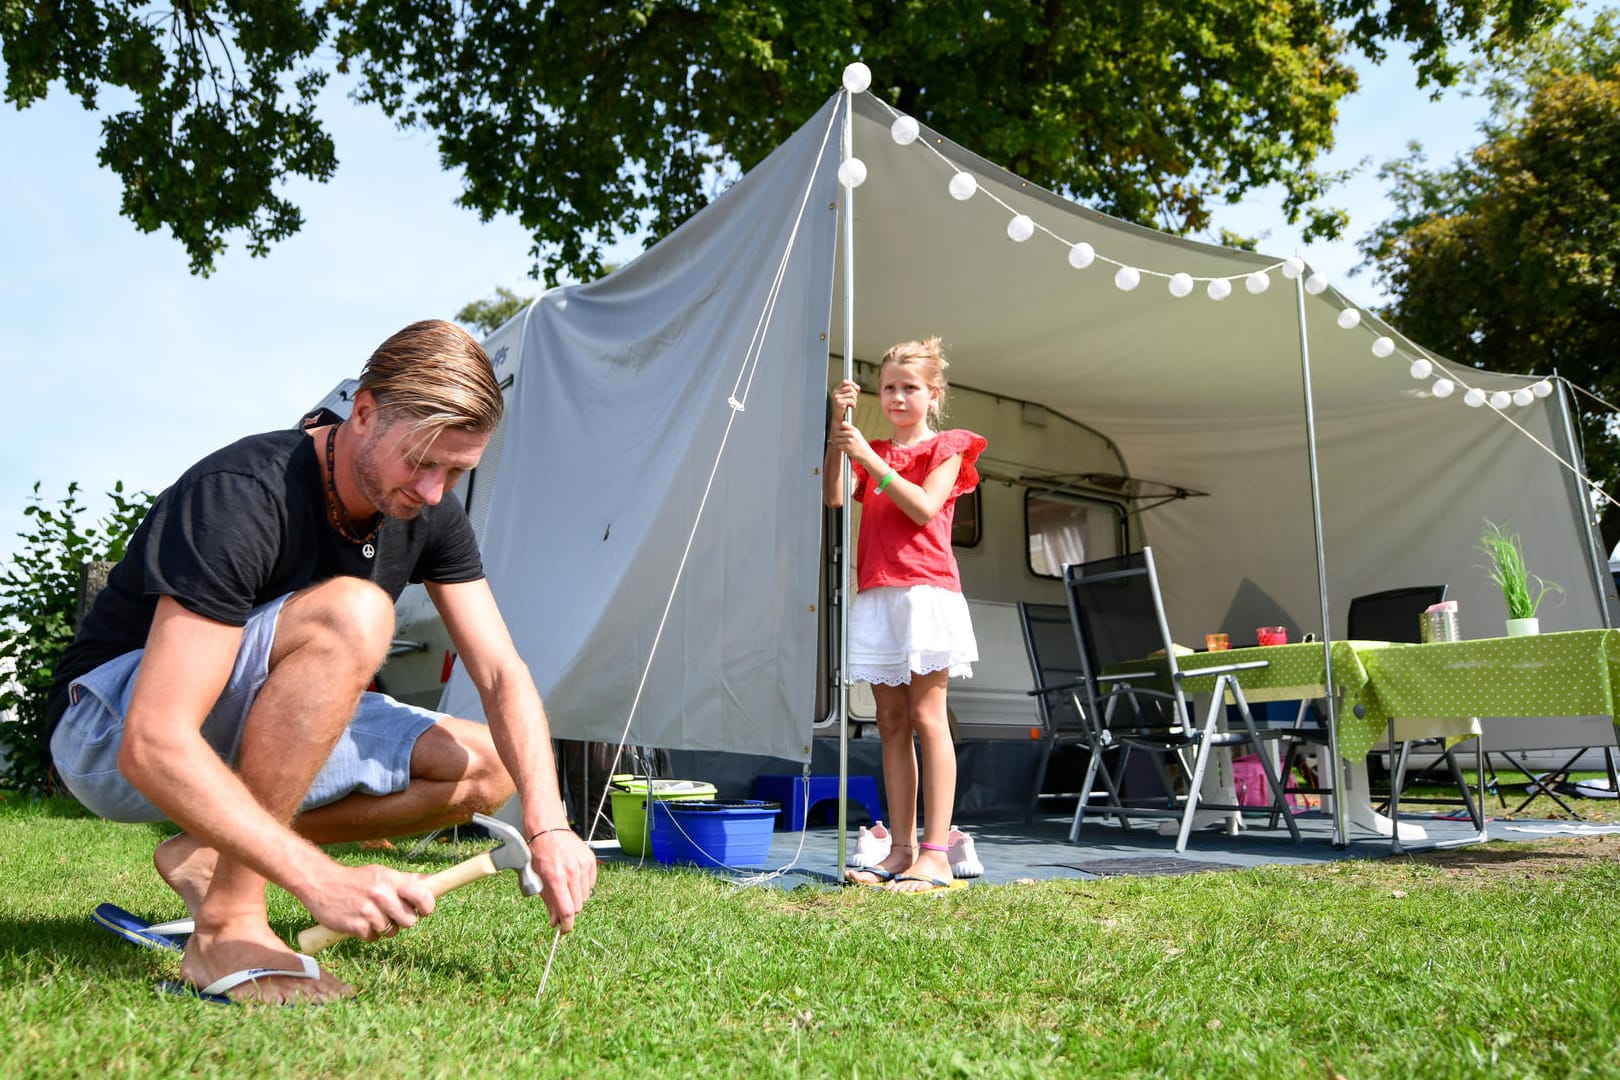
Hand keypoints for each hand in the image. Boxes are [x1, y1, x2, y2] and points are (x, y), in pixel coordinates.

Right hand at [301, 863, 436, 941]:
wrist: (322, 884)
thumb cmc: (357, 880)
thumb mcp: (382, 873)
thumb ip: (406, 880)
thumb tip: (432, 881)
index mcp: (391, 880)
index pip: (423, 897)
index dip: (427, 907)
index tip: (423, 910)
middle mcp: (382, 895)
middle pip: (410, 921)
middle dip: (404, 920)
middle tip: (393, 914)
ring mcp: (369, 912)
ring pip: (392, 932)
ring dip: (385, 928)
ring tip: (373, 915)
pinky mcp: (356, 927)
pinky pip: (374, 938)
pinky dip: (369, 933)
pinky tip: (361, 921)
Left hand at [529, 830, 597, 932]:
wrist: (548, 829)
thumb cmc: (539, 852)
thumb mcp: (537, 879)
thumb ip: (548, 902)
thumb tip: (555, 921)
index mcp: (556, 878)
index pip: (567, 910)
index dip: (567, 925)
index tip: (565, 929)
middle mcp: (572, 872)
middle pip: (578, 906)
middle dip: (569, 910)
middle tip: (561, 906)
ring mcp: (583, 866)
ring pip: (585, 896)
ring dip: (576, 897)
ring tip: (565, 886)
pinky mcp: (590, 861)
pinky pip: (591, 884)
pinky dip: (583, 886)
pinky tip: (573, 878)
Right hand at [828, 380, 859, 432]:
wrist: (838, 418)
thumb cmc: (842, 408)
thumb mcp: (847, 397)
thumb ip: (852, 391)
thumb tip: (858, 387)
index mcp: (836, 390)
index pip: (845, 382)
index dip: (852, 384)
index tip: (856, 389)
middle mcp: (835, 393)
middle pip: (850, 388)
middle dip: (855, 394)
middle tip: (854, 400)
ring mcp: (837, 397)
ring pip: (852, 394)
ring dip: (855, 400)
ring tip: (852, 404)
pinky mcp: (839, 403)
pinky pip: (851, 401)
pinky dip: (854, 405)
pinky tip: (852, 407)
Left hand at [831, 419, 874, 470]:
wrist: (866, 454)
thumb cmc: (861, 445)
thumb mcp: (857, 435)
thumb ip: (849, 429)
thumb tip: (841, 424)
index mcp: (854, 430)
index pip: (843, 424)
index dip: (839, 427)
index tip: (840, 431)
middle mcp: (852, 434)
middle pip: (837, 432)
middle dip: (838, 436)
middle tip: (842, 440)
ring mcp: (849, 440)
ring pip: (837, 439)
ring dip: (839, 442)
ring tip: (845, 444)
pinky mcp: (847, 447)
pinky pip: (839, 445)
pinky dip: (841, 447)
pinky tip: (846, 448)